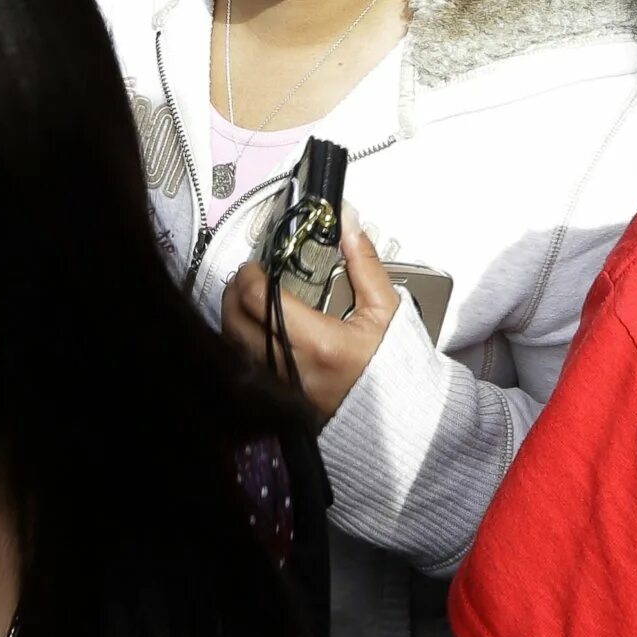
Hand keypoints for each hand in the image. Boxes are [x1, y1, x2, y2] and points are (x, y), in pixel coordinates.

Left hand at [221, 214, 400, 419]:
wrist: (404, 413)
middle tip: (242, 280)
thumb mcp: (387, 309)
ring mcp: (285, 389)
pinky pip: (248, 368)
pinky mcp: (282, 401)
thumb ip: (364, 263)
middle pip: (238, 325)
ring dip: (233, 320)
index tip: (253, 266)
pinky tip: (253, 331)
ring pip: (236, 349)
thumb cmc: (397, 365)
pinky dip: (243, 345)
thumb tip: (348, 223)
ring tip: (244, 301)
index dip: (249, 278)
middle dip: (233, 296)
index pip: (262, 302)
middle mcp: (295, 370)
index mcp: (321, 344)